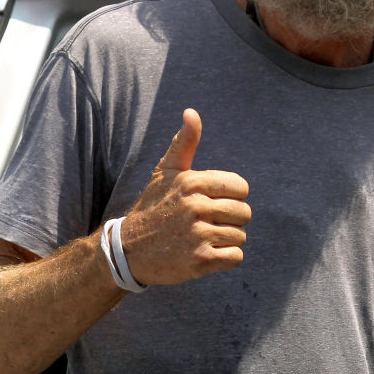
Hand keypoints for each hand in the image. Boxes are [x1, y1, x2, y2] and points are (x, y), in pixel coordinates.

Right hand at [121, 108, 250, 285]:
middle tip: (207, 223)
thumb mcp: (167, 171)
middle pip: (244, 213)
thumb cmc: (154, 206)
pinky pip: (236, 257)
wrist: (129, 250)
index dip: (231, 196)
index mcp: (193, 182)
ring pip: (240, 235)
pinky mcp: (200, 261)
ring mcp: (198, 235)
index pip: (241, 188)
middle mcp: (196, 206)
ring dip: (225, 239)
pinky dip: (226, 258)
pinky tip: (206, 254)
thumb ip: (185, 142)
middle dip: (230, 219)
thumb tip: (191, 112)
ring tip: (202, 238)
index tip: (212, 202)